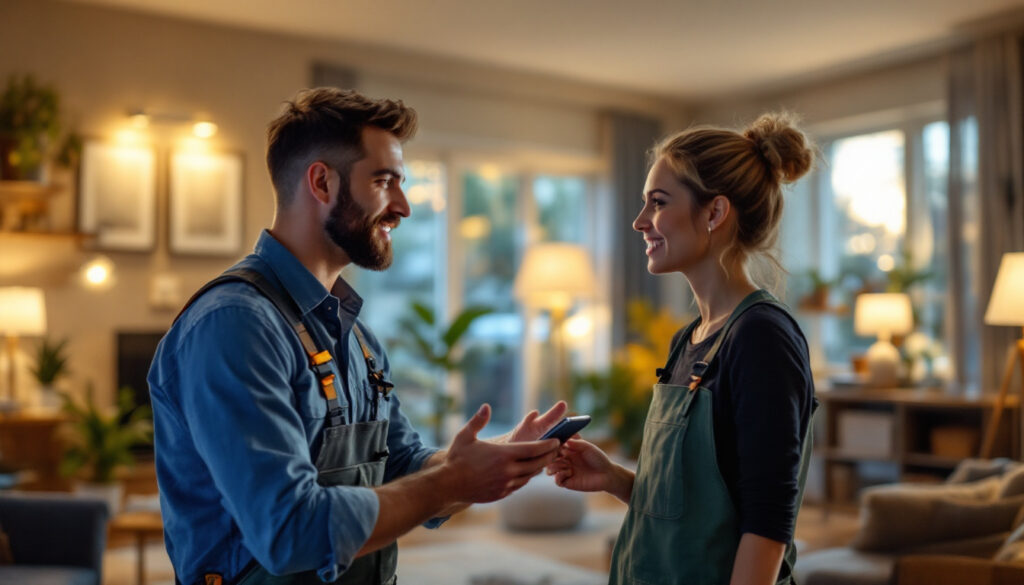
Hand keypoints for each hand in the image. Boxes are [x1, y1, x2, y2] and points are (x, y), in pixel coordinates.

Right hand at [442, 404, 560, 503]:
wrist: (448, 485)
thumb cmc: (457, 458)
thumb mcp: (466, 436)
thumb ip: (478, 420)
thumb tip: (486, 406)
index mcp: (503, 455)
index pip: (534, 449)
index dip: (547, 445)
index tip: (556, 440)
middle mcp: (508, 471)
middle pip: (537, 464)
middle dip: (549, 456)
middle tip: (557, 449)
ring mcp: (506, 484)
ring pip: (530, 476)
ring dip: (538, 467)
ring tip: (544, 460)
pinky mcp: (502, 494)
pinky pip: (520, 485)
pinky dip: (526, 478)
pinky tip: (527, 472)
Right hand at [547, 439, 631, 500]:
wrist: (607, 474)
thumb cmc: (598, 458)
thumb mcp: (588, 447)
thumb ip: (577, 443)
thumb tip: (565, 440)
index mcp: (568, 450)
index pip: (554, 446)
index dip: (552, 445)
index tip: (553, 442)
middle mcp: (564, 460)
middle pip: (550, 458)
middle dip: (551, 456)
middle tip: (556, 454)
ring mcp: (565, 471)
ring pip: (550, 469)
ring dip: (553, 466)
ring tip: (563, 465)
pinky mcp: (568, 482)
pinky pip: (557, 481)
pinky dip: (559, 476)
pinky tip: (568, 472)